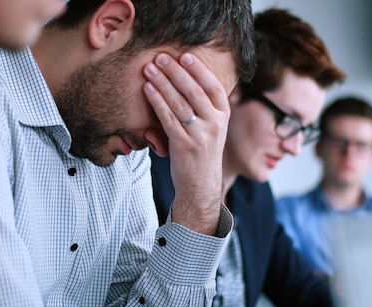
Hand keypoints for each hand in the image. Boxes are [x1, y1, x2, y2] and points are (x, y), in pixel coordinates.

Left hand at [143, 52, 230, 235]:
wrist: (200, 184)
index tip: (184, 56)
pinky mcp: (183, 145)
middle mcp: (215, 123)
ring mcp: (200, 135)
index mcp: (223, 115)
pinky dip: (157, 101)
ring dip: (162, 83)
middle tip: (160, 57)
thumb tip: (189, 76)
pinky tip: (148, 89)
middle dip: (175, 72)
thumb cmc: (202, 151)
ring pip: (179, 103)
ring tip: (150, 69)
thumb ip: (206, 105)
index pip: (214, 86)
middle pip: (194, 91)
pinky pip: (168, 118)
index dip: (199, 70)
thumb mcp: (212, 126)